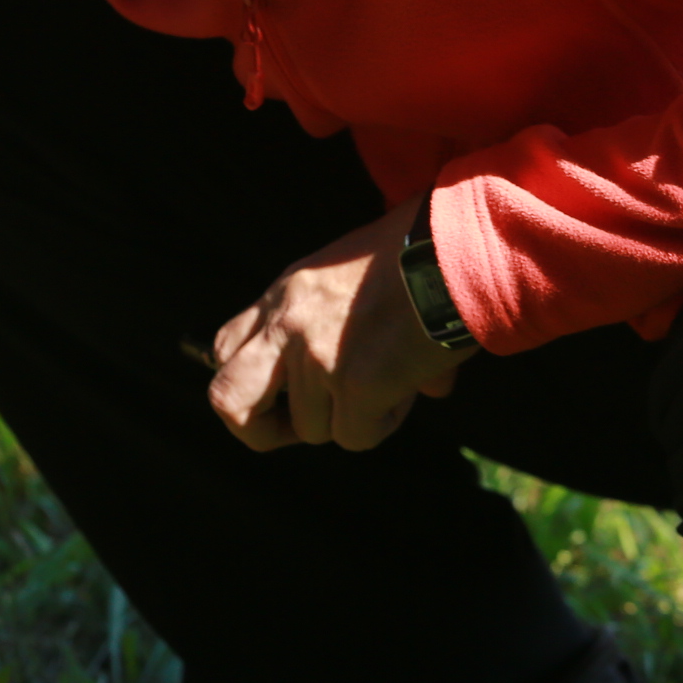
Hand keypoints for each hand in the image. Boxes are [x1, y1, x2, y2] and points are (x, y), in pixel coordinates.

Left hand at [207, 201, 470, 451]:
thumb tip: (408, 383)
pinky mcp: (355, 383)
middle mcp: (286, 325)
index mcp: (283, 295)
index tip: (284, 392)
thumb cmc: (420, 256)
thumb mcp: (352, 275)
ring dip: (354, 418)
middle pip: (227, 401)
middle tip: (294, 429)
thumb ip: (348, 325)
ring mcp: (316, 356)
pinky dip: (383, 423)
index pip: (225, 350)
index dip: (249, 382)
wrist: (458, 246)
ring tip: (394, 380)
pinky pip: (354, 436)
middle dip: (256, 429)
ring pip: (312, 428)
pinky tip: (409, 387)